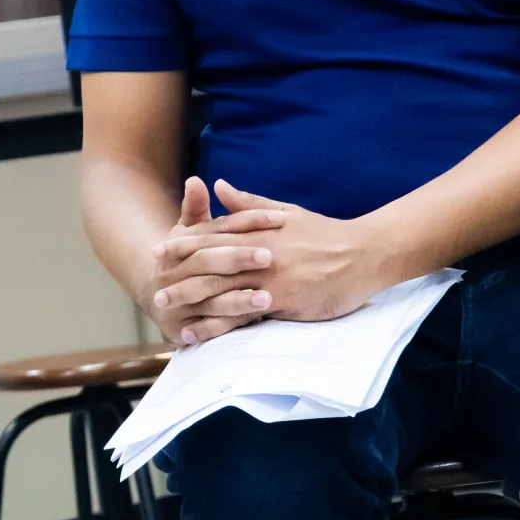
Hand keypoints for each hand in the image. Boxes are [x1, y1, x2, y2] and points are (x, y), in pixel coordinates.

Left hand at [156, 178, 397, 329]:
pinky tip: (202, 334)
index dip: (183, 245)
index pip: (211, 236)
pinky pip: (244, 316)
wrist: (364, 252)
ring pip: (221, 291)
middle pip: (209, 266)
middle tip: (155, 289)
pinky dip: (219, 325)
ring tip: (168, 313)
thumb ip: (248, 203)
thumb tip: (219, 185)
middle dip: (180, 278)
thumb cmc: (325, 232)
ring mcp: (269, 279)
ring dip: (192, 303)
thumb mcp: (286, 211)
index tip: (159, 252)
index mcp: (257, 231)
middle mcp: (259, 254)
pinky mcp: (283, 302)